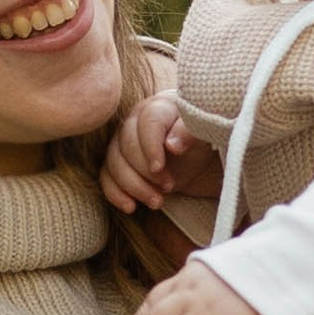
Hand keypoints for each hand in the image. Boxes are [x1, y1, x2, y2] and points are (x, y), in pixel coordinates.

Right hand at [103, 87, 219, 215]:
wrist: (202, 158)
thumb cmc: (207, 140)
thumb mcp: (207, 133)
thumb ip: (191, 132)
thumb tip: (172, 145)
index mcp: (160, 107)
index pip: (147, 122)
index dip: (150, 146)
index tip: (159, 168)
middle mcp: (136, 120)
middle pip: (126, 144)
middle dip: (145, 171)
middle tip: (168, 187)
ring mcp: (124, 142)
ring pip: (113, 162)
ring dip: (134, 186)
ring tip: (158, 202)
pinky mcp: (119, 163)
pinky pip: (106, 177)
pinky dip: (116, 194)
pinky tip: (131, 207)